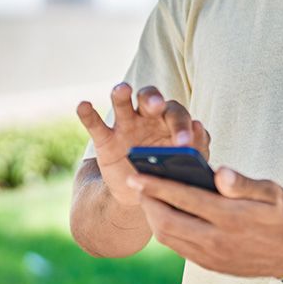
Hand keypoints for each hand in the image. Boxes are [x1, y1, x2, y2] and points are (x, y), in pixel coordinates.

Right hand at [77, 83, 210, 206]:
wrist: (147, 194)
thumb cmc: (173, 171)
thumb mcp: (187, 163)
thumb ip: (197, 146)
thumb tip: (198, 126)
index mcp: (170, 120)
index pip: (176, 114)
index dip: (180, 126)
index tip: (183, 143)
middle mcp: (148, 117)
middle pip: (150, 98)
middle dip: (153, 100)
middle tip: (157, 106)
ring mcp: (125, 125)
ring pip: (122, 103)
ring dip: (121, 94)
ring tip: (123, 90)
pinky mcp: (105, 139)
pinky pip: (95, 124)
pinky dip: (87, 113)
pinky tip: (84, 104)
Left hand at [127, 167, 282, 278]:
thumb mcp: (273, 193)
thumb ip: (244, 183)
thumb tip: (219, 172)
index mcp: (231, 217)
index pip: (184, 198)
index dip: (157, 186)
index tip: (137, 174)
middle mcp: (217, 240)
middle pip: (167, 221)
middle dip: (147, 201)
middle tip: (137, 183)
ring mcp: (211, 256)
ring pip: (168, 237)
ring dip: (153, 217)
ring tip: (148, 197)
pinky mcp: (210, 265)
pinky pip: (178, 248)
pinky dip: (166, 230)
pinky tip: (165, 215)